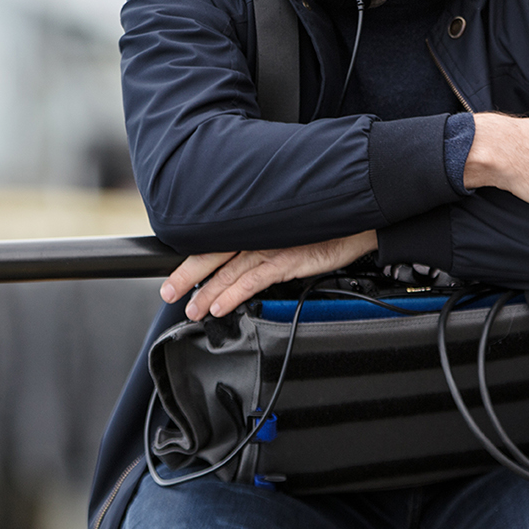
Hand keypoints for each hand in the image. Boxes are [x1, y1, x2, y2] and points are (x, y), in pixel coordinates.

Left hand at [160, 230, 379, 320]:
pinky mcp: (288, 258)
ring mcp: (272, 246)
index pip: (216, 239)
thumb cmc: (328, 223)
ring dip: (207, 293)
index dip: (194, 258)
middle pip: (214, 254)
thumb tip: (248, 260)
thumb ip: (268, 240)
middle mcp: (259, 233)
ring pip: (229, 271)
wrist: (360, 218)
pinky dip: (233, 294)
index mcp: (256, 223)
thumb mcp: (291, 229)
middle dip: (188, 275)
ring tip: (192, 310)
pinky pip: (253, 280)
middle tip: (168, 292)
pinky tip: (220, 307)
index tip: (175, 272)